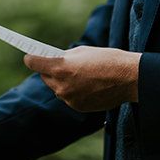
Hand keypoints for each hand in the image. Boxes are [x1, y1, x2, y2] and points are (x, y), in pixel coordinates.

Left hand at [24, 45, 140, 111]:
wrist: (128, 78)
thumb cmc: (105, 59)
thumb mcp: (80, 52)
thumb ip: (63, 58)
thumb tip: (53, 60)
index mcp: (59, 68)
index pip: (33, 63)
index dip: (31, 58)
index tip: (30, 56)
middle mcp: (61, 85)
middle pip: (44, 77)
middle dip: (49, 71)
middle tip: (55, 65)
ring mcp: (69, 98)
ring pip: (56, 88)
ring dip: (60, 82)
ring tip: (74, 75)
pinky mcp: (78, 107)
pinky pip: (68, 97)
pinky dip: (72, 92)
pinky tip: (84, 86)